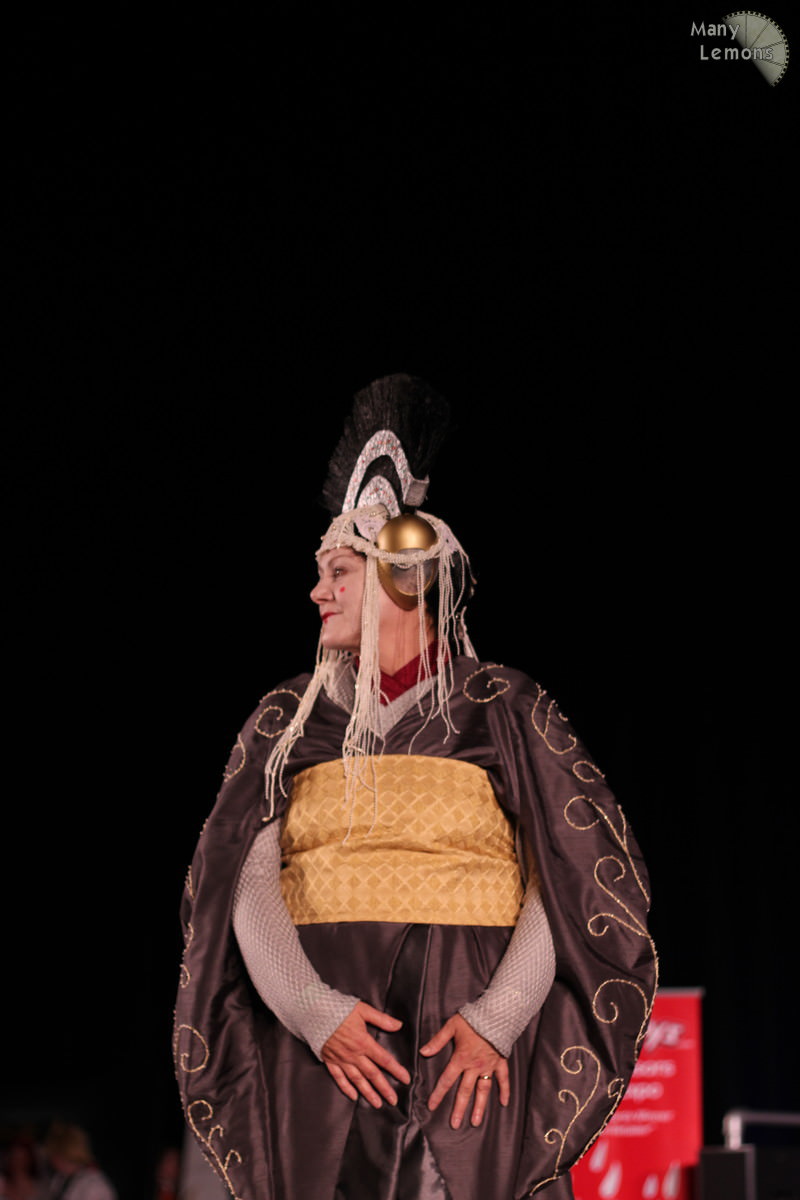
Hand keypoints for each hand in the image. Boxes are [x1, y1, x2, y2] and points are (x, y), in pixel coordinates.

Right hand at [321, 1000, 410, 1106]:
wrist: (314, 1012)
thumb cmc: (339, 1009)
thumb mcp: (363, 1010)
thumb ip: (381, 1019)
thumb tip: (398, 1025)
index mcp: (364, 1042)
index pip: (384, 1059)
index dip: (396, 1070)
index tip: (406, 1079)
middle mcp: (354, 1054)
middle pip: (372, 1074)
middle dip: (384, 1088)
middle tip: (393, 1100)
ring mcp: (341, 1060)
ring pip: (357, 1080)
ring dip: (368, 1093)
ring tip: (377, 1103)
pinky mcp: (330, 1061)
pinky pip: (339, 1078)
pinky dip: (346, 1088)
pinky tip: (354, 1097)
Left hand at [420, 1013, 509, 1128]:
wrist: (495, 1014)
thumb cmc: (472, 1019)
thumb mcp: (451, 1026)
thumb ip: (437, 1041)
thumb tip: (423, 1052)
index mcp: (461, 1058)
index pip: (446, 1080)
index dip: (438, 1094)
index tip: (432, 1106)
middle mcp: (475, 1066)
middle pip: (465, 1091)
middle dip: (459, 1108)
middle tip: (455, 1125)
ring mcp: (489, 1066)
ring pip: (483, 1090)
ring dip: (479, 1107)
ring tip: (476, 1122)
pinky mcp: (500, 1062)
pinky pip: (503, 1079)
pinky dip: (505, 1091)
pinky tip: (504, 1103)